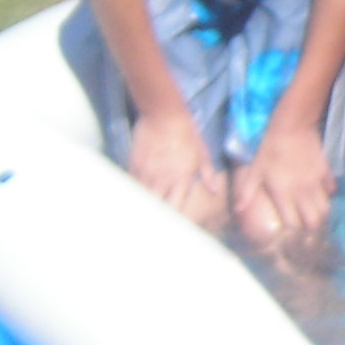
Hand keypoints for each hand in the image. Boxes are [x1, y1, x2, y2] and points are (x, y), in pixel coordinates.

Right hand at [127, 108, 228, 232]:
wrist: (163, 113)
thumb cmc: (187, 131)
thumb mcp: (202, 151)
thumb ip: (207, 172)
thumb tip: (213, 190)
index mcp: (182, 178)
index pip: (177, 208)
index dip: (174, 222)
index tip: (173, 232)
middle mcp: (164, 180)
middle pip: (156, 209)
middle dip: (156, 221)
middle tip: (154, 232)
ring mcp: (147, 173)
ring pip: (142, 200)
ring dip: (142, 210)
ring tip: (141, 222)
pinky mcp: (134, 166)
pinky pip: (131, 186)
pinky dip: (132, 195)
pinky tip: (131, 202)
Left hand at [232, 119, 335, 249]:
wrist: (293, 125)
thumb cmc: (270, 148)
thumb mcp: (255, 169)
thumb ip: (247, 191)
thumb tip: (238, 211)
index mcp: (284, 193)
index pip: (293, 223)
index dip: (291, 230)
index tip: (287, 229)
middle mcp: (302, 192)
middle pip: (313, 221)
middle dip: (309, 228)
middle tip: (303, 226)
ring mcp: (316, 183)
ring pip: (325, 210)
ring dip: (320, 215)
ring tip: (313, 215)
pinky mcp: (325, 172)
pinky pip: (331, 190)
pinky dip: (327, 196)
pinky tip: (320, 194)